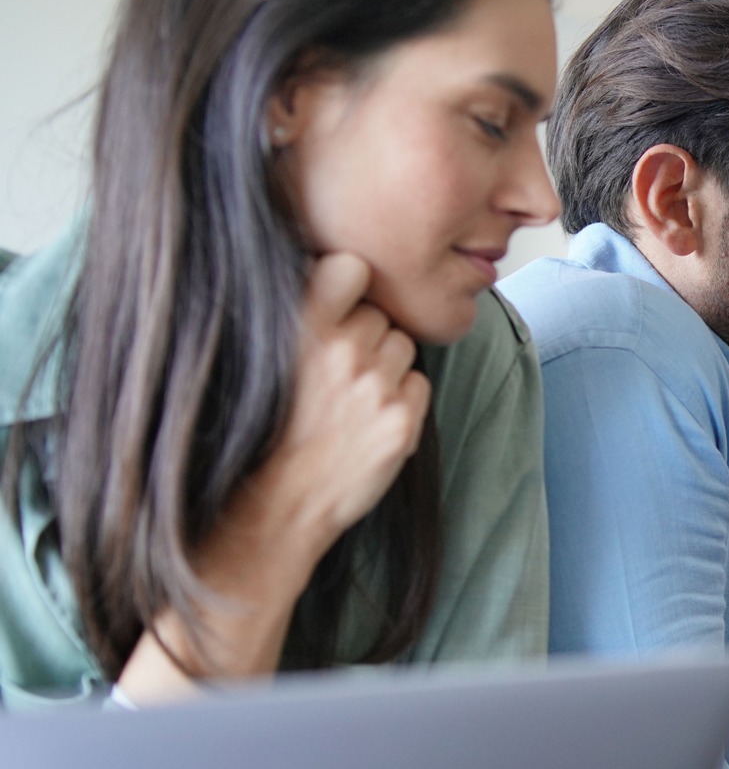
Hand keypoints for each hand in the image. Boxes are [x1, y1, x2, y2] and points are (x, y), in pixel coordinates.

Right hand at [256, 252, 431, 547]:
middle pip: (380, 314)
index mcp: (300, 329)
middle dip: (366, 335)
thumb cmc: (274, 425)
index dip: (350, 281)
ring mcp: (375, 386)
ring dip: (387, 366)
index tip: (341, 299)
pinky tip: (370, 420)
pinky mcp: (402, 419)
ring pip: (403, 346)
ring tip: (352, 398)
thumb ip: (305, 316)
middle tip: (338, 373)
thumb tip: (341, 275)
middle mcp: (340, 352)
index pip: (350, 267)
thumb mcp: (271, 356)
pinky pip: (418, 384)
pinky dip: (403, 399)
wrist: (280, 501)